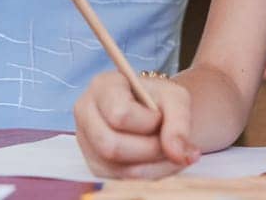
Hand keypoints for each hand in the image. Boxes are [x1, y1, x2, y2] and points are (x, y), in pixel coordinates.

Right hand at [73, 71, 198, 179]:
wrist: (157, 114)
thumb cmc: (161, 101)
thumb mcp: (176, 99)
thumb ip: (179, 123)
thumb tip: (177, 154)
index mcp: (102, 86)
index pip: (120, 115)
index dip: (148, 122)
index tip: (160, 116)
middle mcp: (86, 113)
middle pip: (112, 147)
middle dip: (151, 150)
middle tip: (171, 142)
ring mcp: (87, 142)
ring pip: (119, 169)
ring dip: (155, 166)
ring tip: (170, 152)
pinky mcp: (95, 166)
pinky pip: (123, 180)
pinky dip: (149, 174)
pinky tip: (158, 160)